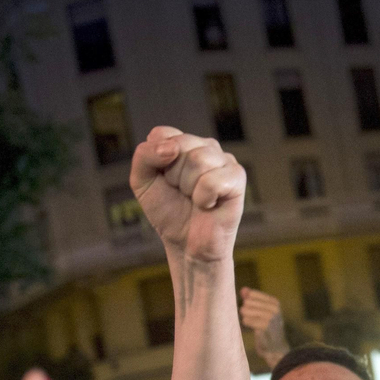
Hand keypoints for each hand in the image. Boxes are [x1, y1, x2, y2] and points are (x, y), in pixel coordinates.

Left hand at [130, 127, 244, 261]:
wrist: (186, 245)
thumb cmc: (168, 212)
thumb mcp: (142, 182)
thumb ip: (144, 156)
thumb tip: (171, 148)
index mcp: (183, 143)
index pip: (162, 134)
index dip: (157, 162)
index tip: (164, 181)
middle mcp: (206, 146)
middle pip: (180, 146)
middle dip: (173, 177)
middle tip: (182, 193)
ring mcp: (224, 160)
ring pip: (198, 160)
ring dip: (189, 188)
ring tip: (195, 199)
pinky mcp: (237, 177)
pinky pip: (212, 181)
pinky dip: (204, 199)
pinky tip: (209, 205)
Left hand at [239, 288, 288, 364]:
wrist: (277, 347)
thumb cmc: (267, 328)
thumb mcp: (261, 311)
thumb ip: (251, 299)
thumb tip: (243, 290)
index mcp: (274, 302)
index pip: (253, 294)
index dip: (246, 300)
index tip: (246, 306)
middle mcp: (274, 308)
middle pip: (248, 302)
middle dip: (245, 309)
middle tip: (246, 315)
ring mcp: (271, 317)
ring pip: (247, 310)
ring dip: (245, 316)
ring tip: (248, 320)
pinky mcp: (266, 327)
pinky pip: (249, 320)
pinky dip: (247, 322)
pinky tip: (247, 324)